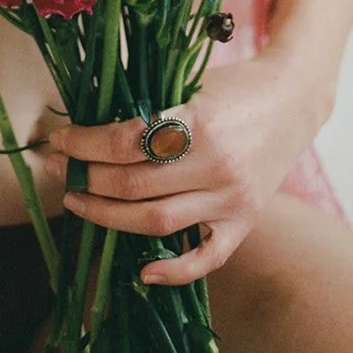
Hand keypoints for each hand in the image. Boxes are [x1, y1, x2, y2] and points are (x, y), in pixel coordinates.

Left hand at [45, 53, 327, 285]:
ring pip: (156, 222)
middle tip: (59, 166)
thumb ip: (147, 105)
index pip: (124, 142)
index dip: (83, 143)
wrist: (294, 98)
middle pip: (132, 185)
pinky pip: (206, 258)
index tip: (61, 139)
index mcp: (199, 122)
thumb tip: (85, 123)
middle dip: (84, 176)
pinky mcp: (245, 221)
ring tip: (77, 200)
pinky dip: (173, 271)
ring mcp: (232, 199)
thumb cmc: (235, 85)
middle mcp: (216, 165)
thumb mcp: (188, 81)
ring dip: (106, 216)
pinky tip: (141, 271)